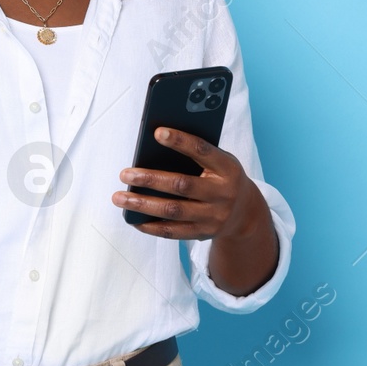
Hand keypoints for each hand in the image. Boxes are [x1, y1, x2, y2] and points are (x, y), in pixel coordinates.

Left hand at [112, 127, 269, 240]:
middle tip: (125, 174)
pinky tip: (133, 219)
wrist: (246, 213)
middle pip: (183, 185)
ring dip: (143, 205)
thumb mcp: (219, 161)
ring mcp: (214, 216)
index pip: (203, 151)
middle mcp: (223, 194)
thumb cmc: (222, 177)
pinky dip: (151, 226)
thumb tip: (157, 142)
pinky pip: (174, 232)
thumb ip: (196, 154)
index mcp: (228, 168)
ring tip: (120, 197)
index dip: (181, 141)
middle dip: (150, 179)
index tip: (157, 132)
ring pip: (174, 211)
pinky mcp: (204, 233)